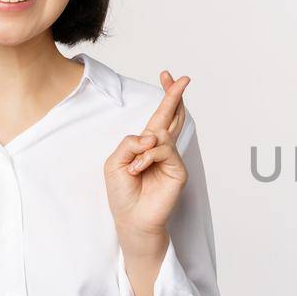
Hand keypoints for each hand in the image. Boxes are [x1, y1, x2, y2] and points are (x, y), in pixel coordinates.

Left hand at [105, 71, 189, 236]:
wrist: (131, 219)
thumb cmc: (122, 194)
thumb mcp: (114, 162)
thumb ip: (130, 142)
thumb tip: (152, 136)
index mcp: (146, 145)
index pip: (158, 116)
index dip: (165, 96)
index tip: (167, 76)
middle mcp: (161, 149)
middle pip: (172, 116)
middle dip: (174, 96)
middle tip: (182, 78)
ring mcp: (171, 159)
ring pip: (162, 135)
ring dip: (143, 149)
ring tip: (134, 168)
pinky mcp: (178, 170)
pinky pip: (163, 150)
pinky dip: (147, 157)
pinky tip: (138, 170)